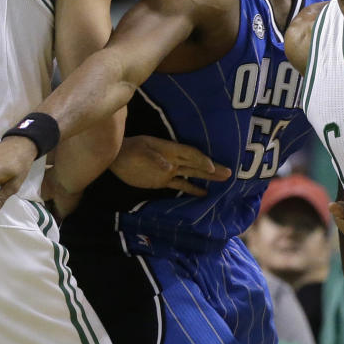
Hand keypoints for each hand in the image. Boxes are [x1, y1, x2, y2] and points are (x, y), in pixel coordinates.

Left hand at [109, 135, 230, 194]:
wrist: (115, 157)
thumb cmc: (126, 151)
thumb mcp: (139, 152)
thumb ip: (153, 159)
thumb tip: (169, 167)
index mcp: (169, 150)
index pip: (190, 154)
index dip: (201, 160)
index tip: (212, 167)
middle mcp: (173, 159)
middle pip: (196, 164)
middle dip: (213, 168)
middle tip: (229, 173)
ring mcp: (169, 170)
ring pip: (192, 173)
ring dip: (207, 177)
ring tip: (224, 180)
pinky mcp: (163, 180)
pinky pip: (181, 184)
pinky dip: (192, 188)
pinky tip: (204, 193)